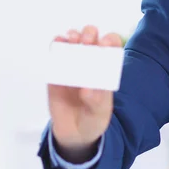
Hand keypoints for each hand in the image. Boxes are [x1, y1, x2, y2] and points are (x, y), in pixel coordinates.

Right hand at [48, 25, 122, 158]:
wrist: (73, 133)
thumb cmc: (93, 120)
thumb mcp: (99, 114)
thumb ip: (96, 101)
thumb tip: (88, 88)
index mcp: (107, 71)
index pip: (112, 49)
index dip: (110, 42)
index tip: (105, 43)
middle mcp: (91, 64)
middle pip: (92, 41)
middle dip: (90, 35)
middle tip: (87, 41)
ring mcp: (73, 66)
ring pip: (74, 43)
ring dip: (74, 36)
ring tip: (73, 39)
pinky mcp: (56, 72)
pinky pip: (56, 54)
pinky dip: (57, 45)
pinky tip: (59, 41)